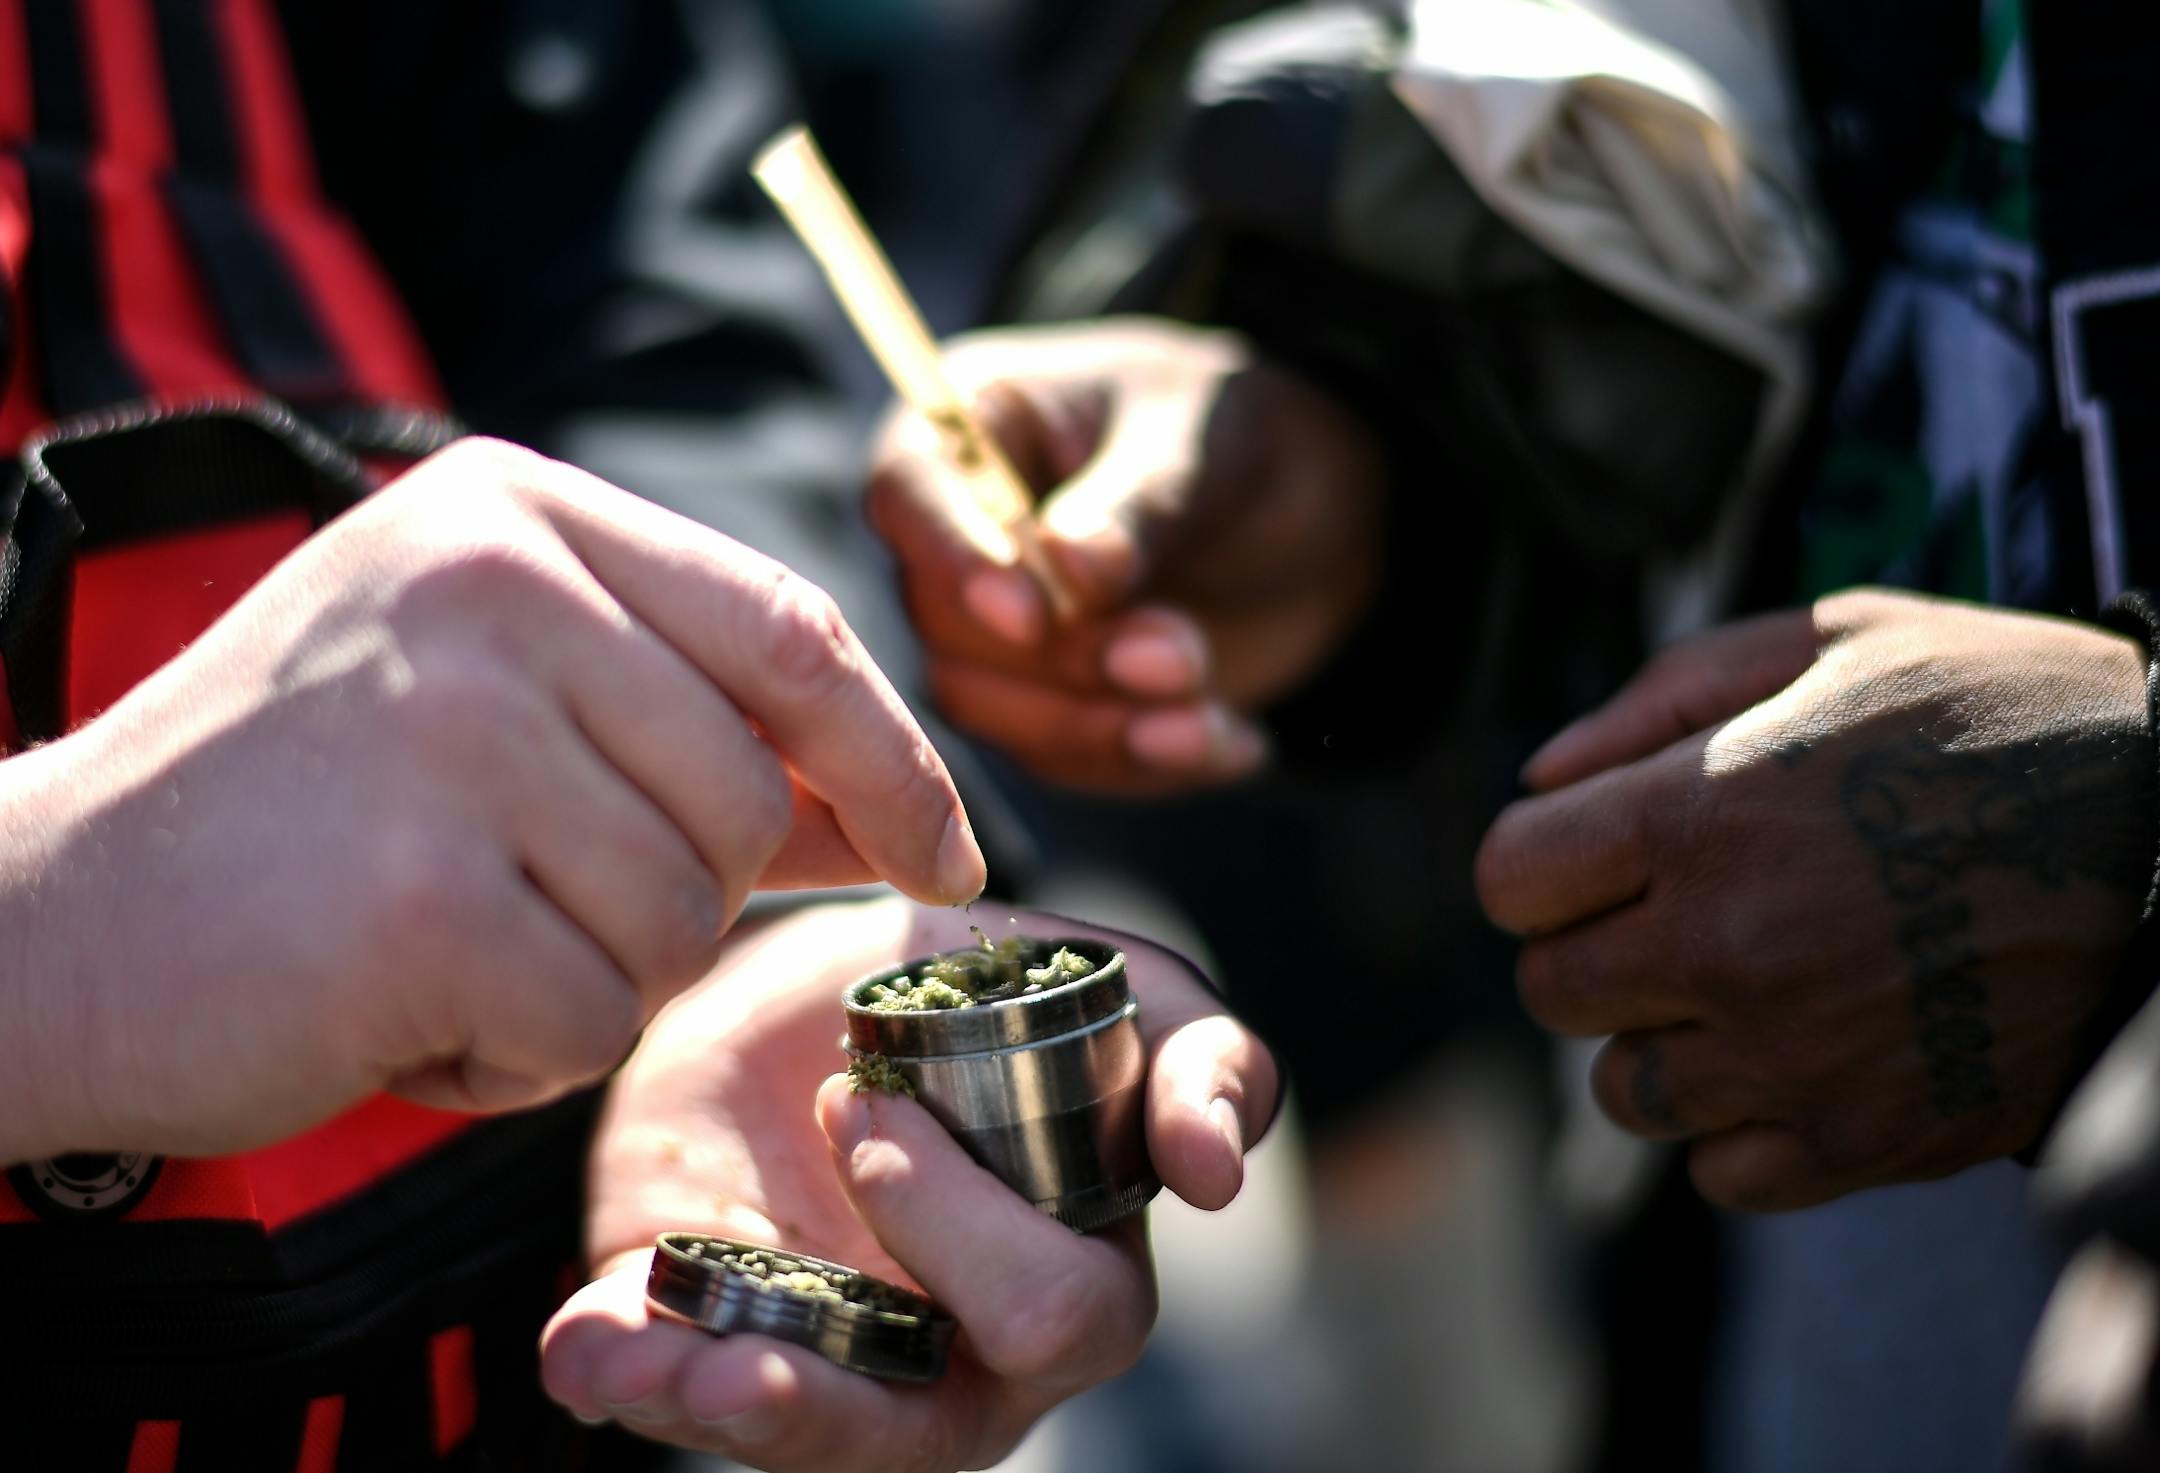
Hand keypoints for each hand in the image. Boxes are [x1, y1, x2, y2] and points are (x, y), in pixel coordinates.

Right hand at [0, 438, 984, 1162]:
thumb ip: (695, 733)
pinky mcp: (419, 894)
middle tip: (530, 908)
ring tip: (445, 946)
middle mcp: (490, 587)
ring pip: (683, 916)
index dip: (896, 760)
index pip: (793, 634)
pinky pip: (591, 1023)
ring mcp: (453, 733)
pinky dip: (516, 1059)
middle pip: (748, 792)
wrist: (41, 922)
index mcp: (516, 514)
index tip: (945, 854)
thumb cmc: (294, 814)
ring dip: (592, 978)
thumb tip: (897, 808)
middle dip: (685, 896)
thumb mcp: (493, 706)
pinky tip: (404, 1012)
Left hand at [539, 896, 1278, 1471]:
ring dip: (747, 1401)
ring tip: (659, 1356)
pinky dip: (622, 1372)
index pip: (1069, 1305)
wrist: (794, 999)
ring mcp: (847, 1374)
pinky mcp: (726, 1358)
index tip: (989, 1147)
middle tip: (849, 1108)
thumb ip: (1194, 1055)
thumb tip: (1216, 1174)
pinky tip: (583, 1344)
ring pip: (826, 1442)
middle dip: (923, 1241)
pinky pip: (678, 1402)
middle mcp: (963, 1356)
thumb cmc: (967, 995)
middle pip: (946, 1398)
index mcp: (1068, 1268)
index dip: (1012, 1240)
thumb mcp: (1096, 989)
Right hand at [867, 317, 1387, 792]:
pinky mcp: (1042, 702)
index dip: (955, 559)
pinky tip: (1234, 743)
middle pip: (946, 625)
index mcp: (973, 428)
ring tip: (1208, 722)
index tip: (1030, 617)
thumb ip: (1138, 503)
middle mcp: (958, 534)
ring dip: (1101, 729)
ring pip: (991, 708)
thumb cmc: (1236, 433)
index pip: (910, 492)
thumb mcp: (1205, 442)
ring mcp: (990, 630)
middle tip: (1182, 657)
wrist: (1304, 508)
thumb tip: (1071, 566)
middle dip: (1067, 661)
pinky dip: (1147, 763)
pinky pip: (1061, 757)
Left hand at [1476, 588, 2156, 1209]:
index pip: (1510, 879)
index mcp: (1700, 813)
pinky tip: (1807, 1056)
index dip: (1548, 862)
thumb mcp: (1836, 639)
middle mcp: (1726, 947)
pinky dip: (1745, 1127)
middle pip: (1551, 991)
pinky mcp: (1866, 1141)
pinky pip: (1722, 1173)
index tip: (1602, 853)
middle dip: (1596, 948)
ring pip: (1626, 1091)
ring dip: (1665, 1041)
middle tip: (1680, 913)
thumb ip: (1664, 696)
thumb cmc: (2002, 712)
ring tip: (1751, 986)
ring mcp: (1793, 1057)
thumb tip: (1540, 778)